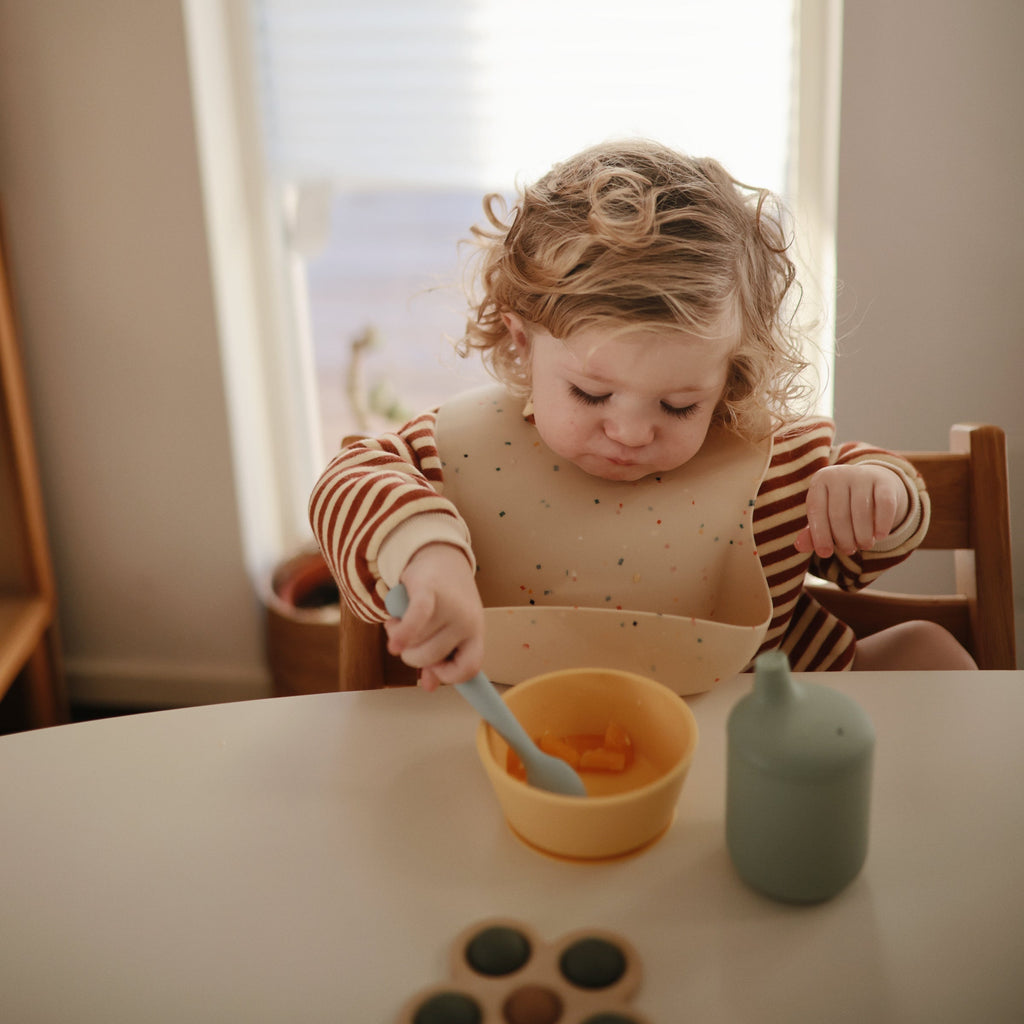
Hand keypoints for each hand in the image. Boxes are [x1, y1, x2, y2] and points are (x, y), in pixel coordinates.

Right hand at [384, 543, 483, 690]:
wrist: (440, 554)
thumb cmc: (445, 598)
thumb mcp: (448, 629)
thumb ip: (438, 658)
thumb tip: (429, 686)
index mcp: (475, 632)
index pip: (468, 668)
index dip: (447, 675)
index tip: (432, 668)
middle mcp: (467, 621)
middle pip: (430, 658)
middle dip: (410, 654)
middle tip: (408, 638)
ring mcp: (450, 606)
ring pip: (414, 642)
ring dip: (398, 636)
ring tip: (401, 619)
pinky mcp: (429, 590)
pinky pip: (415, 621)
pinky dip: (402, 634)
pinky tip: (394, 642)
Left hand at [794, 464, 909, 557]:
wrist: (871, 482)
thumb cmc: (841, 504)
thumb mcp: (824, 515)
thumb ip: (811, 531)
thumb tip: (800, 546)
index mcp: (820, 481)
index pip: (816, 510)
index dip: (819, 535)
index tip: (825, 554)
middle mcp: (839, 474)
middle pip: (839, 514)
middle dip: (843, 538)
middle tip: (848, 550)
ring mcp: (862, 475)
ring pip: (862, 511)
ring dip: (863, 535)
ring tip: (864, 545)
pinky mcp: (884, 481)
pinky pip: (885, 505)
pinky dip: (882, 524)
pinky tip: (880, 536)